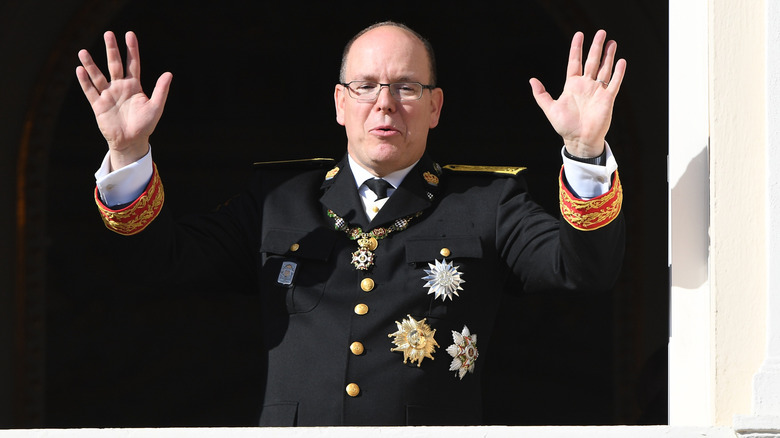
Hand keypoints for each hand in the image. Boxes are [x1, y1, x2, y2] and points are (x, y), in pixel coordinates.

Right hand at [76, 31, 171, 169]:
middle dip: (112, 50)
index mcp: (134, 86)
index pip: (133, 64)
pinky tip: (80, 70)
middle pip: (115, 65)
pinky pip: (90, 91)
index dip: (131, 49)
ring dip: (91, 64)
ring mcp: (108, 95)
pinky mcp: (98, 105)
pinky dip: (85, 81)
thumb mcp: (156, 107)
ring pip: (98, 76)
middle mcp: (120, 87)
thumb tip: (169, 73)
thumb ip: (161, 90)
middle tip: (108, 34)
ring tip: (83, 52)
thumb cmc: (145, 125)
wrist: (131, 141)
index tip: (129, 34)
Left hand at [529, 30, 625, 157]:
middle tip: (601, 32)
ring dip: (608, 55)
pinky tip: (621, 61)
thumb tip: (532, 80)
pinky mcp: (607, 99)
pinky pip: (614, 83)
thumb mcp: (550, 109)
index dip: (576, 49)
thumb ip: (541, 95)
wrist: (579, 140)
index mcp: (572, 86)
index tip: (579, 35)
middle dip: (596, 47)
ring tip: (612, 42)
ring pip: (604, 69)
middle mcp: (586, 86)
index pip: (575, 62)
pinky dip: (618, 73)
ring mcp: (597, 91)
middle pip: (592, 61)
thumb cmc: (565, 126)